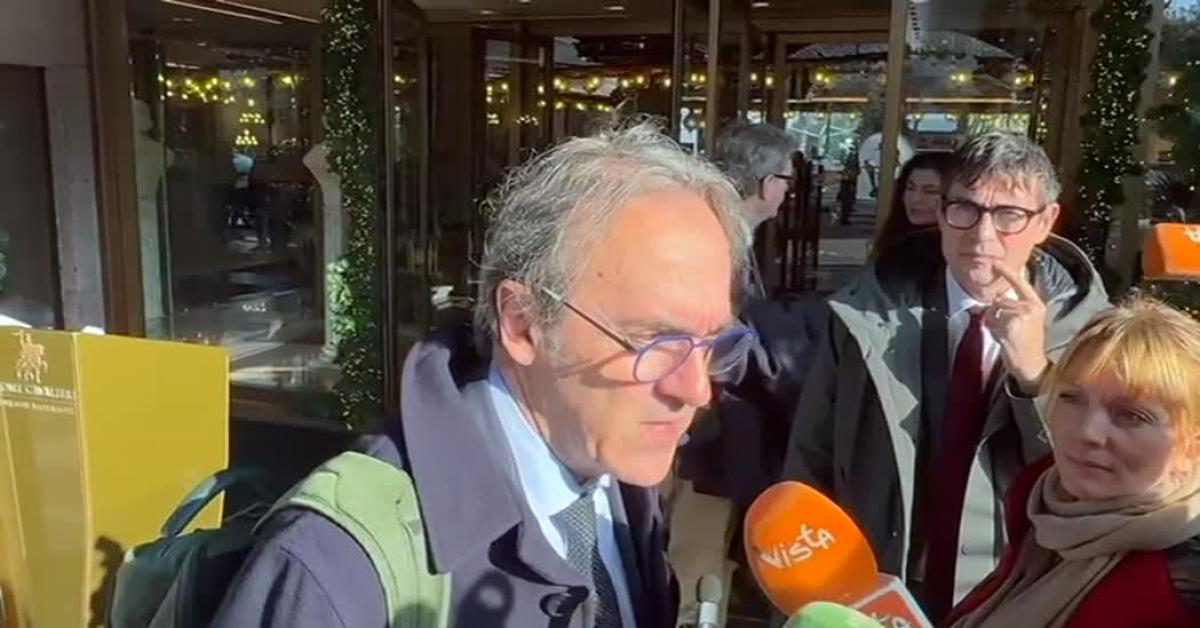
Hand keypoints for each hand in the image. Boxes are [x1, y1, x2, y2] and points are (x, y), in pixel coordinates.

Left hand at [986, 264, 1048, 392]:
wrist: (1032, 365)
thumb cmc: (1028, 344)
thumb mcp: (1028, 321)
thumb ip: (1016, 308)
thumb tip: (997, 300)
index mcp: (1036, 304)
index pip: (1020, 283)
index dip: (1006, 272)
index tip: (995, 262)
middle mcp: (1030, 307)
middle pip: (999, 301)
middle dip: (996, 314)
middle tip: (1008, 331)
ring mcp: (1020, 315)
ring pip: (993, 311)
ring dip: (994, 324)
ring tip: (1007, 335)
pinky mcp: (1010, 324)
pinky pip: (991, 322)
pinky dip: (993, 331)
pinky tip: (1004, 340)